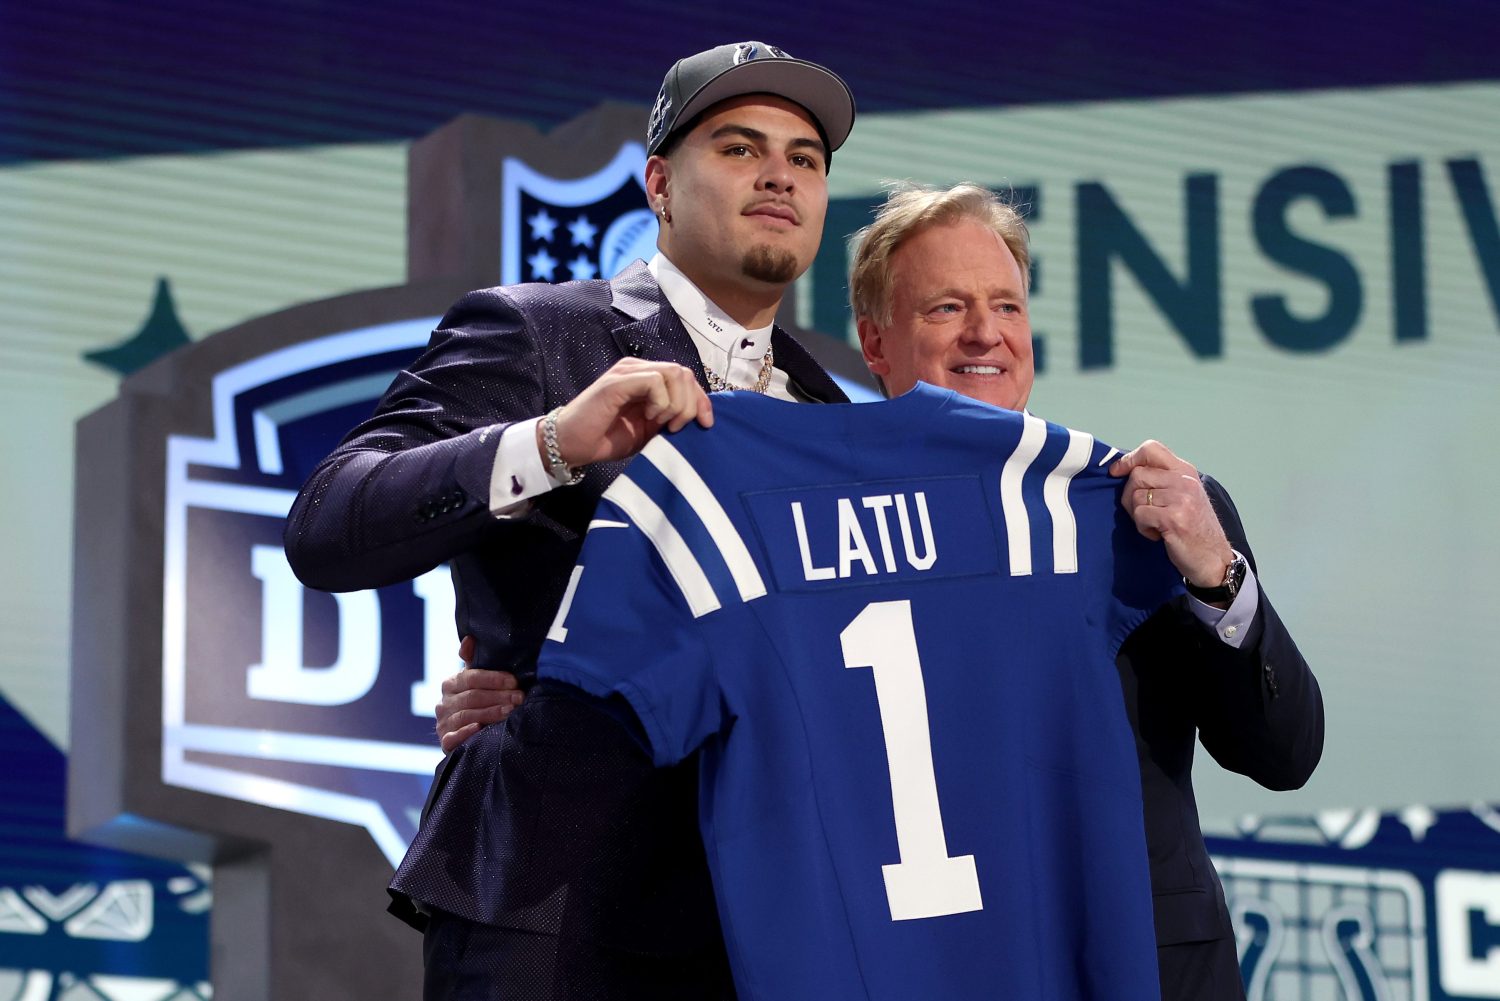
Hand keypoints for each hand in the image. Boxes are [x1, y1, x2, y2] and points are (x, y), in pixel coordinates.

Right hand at [435, 635, 525, 753]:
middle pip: (472, 697)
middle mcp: (443, 702)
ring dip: (490, 713)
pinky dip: (465, 733)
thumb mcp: (476, 681)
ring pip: (466, 715)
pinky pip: (452, 737)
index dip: (493, 679)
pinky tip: (480, 729)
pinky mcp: (444, 741)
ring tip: (510, 712)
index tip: (514, 681)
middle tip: (519, 698)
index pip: (471, 677)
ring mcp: (443, 722)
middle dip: (498, 696)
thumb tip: (470, 638)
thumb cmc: (477, 702)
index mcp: (451, 684)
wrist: (465, 735)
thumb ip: (473, 661)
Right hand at [539, 358, 712, 467]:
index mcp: (647, 379)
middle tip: (677, 428)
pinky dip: (661, 401)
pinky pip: (655, 381)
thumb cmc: (606, 438)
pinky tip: (649, 417)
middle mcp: (639, 370)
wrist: (571, 445)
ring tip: (662, 423)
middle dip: (691, 403)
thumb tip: (699, 419)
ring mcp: (628, 373)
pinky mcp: (618, 381)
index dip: (701, 400)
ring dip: (677, 403)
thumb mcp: (649, 431)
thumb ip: (670, 419)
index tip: (706, 425)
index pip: (686, 378)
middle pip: (684, 373)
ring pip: (674, 373)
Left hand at [1109, 440, 1232, 590]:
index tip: (1117, 472)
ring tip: (1155, 525)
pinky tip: (1158, 535)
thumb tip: (1125, 469)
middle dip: (1130, 496)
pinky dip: (1143, 528)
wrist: (1214, 558)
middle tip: (1142, 513)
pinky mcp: (1174, 518)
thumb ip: (1162, 479)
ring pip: (1135, 496)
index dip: (1129, 459)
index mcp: (1186, 471)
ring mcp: (1181, 498)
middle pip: (1137, 475)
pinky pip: (1140, 515)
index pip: (1152, 448)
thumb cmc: (1194, 529)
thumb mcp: (1183, 495)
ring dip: (1138, 515)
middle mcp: (1185, 481)